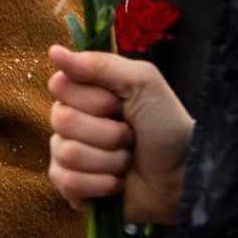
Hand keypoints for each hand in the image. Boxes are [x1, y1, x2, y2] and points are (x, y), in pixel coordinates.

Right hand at [47, 45, 193, 223]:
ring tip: (128, 162)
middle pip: (61, 121)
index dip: (94, 100)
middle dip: (107, 133)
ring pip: (68, 154)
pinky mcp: (69, 187)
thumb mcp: (143, 84)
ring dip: (110, 160)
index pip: (59, 86)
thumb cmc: (167, 127)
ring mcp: (65, 155)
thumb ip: (100, 65)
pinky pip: (69, 182)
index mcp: (83, 95)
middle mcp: (69, 123)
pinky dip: (102, 185)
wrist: (184, 176)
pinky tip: (118, 183)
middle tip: (130, 136)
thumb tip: (54, 51)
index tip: (121, 105)